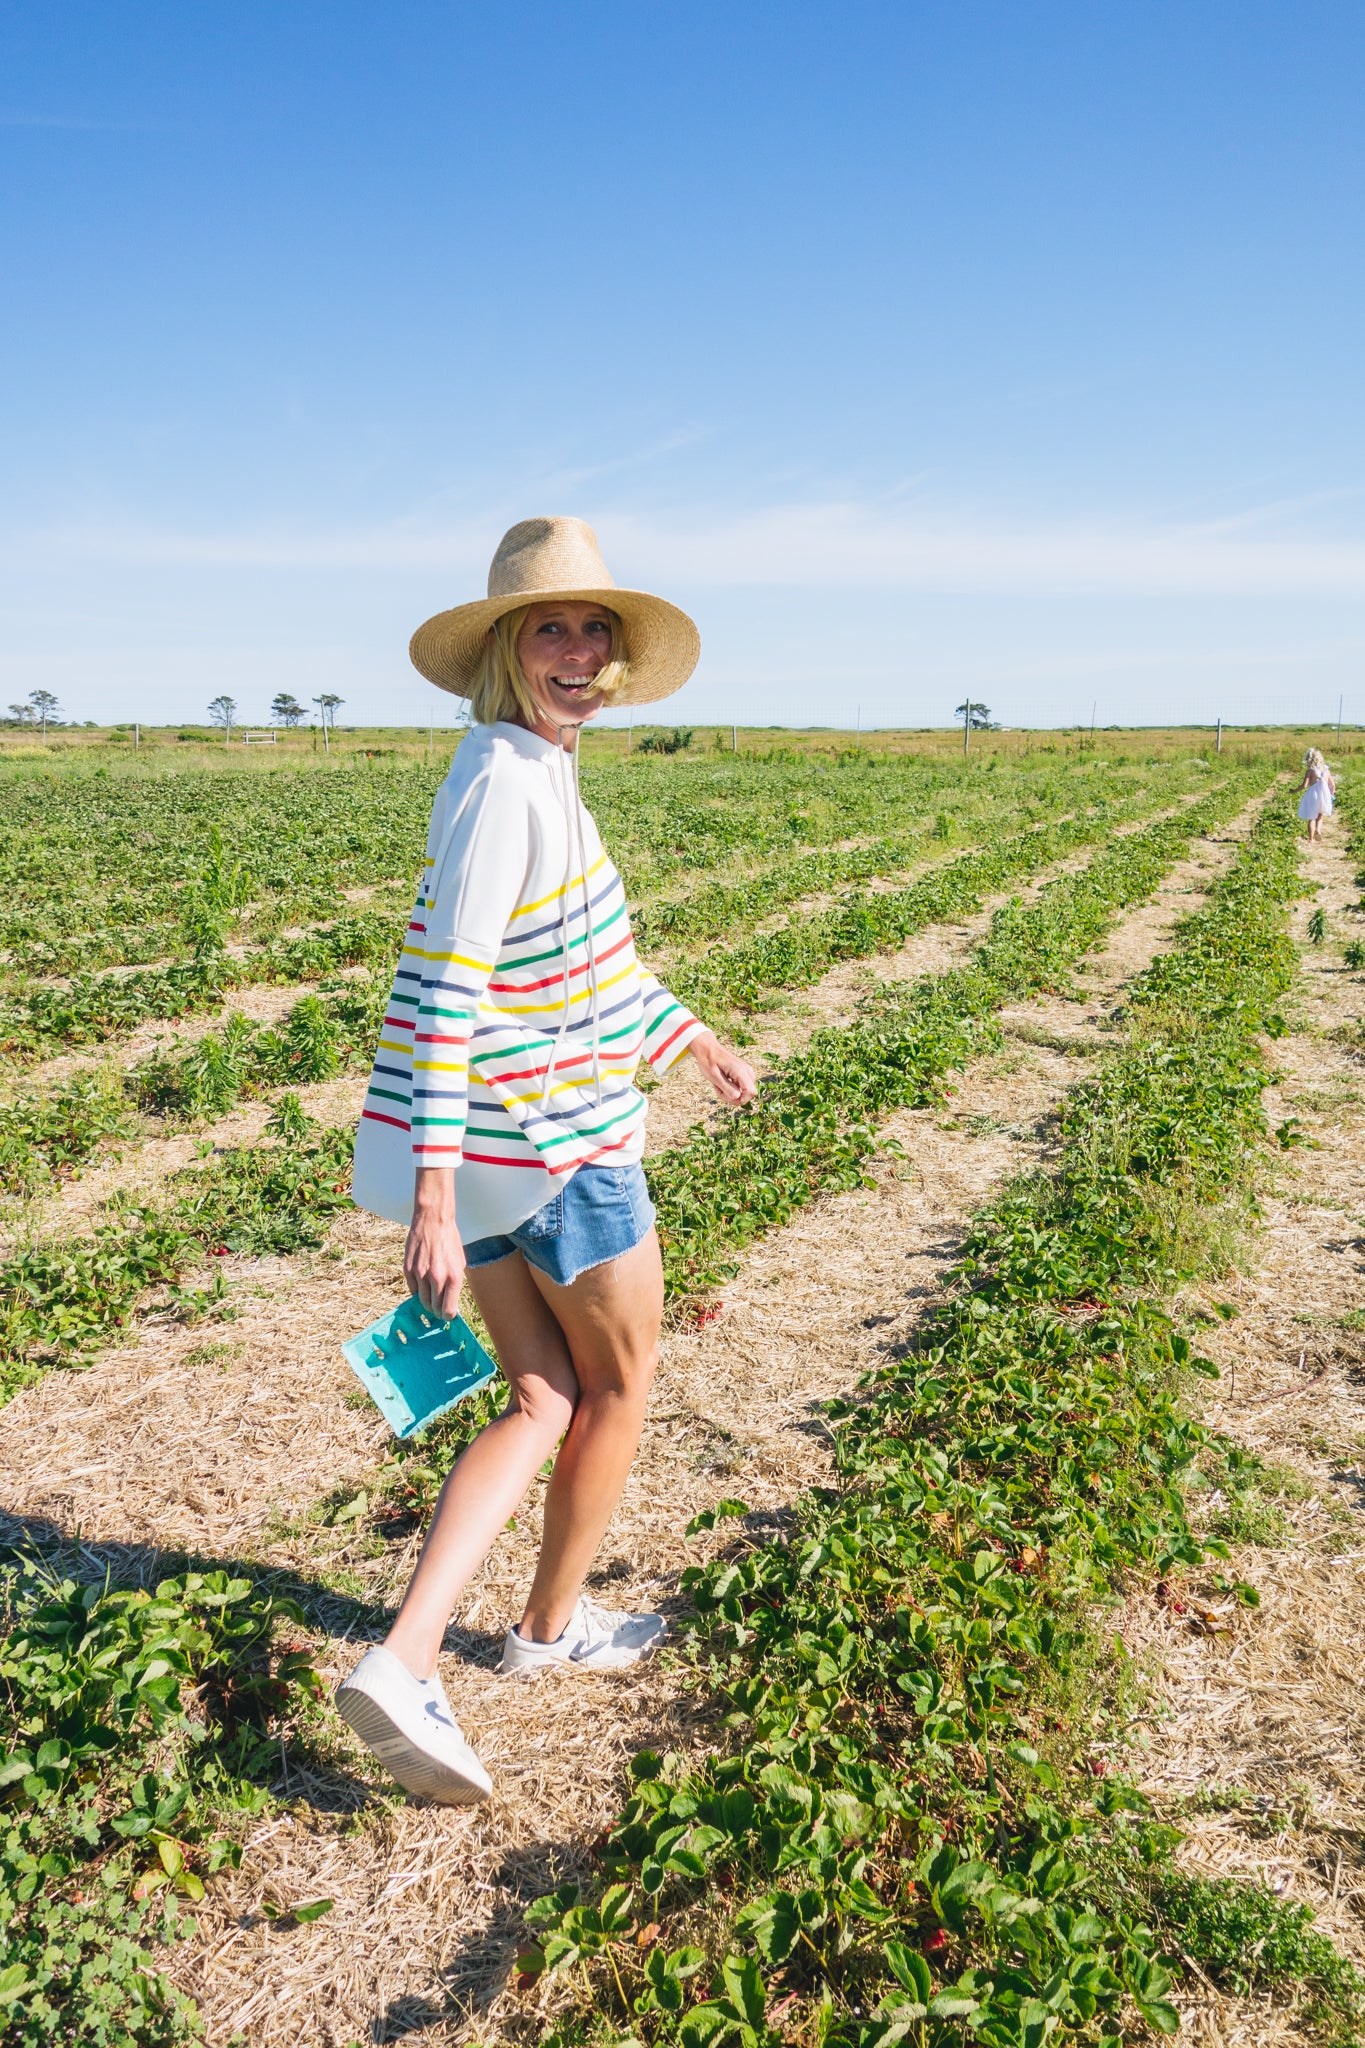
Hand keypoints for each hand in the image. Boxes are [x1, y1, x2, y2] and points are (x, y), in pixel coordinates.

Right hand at [405, 1168, 464, 1321]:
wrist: (433, 1221)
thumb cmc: (449, 1241)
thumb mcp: (460, 1263)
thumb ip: (455, 1284)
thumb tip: (451, 1303)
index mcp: (453, 1277)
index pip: (448, 1310)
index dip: (447, 1315)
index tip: (447, 1314)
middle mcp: (436, 1278)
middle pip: (433, 1308)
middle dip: (437, 1310)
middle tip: (439, 1307)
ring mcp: (420, 1274)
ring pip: (422, 1301)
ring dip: (427, 1301)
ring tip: (432, 1294)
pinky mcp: (408, 1270)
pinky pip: (412, 1289)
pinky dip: (417, 1289)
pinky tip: (423, 1282)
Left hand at [688, 1030, 757, 1106]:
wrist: (708, 1049)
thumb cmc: (709, 1061)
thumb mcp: (714, 1076)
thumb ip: (726, 1087)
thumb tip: (737, 1097)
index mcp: (741, 1071)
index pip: (751, 1092)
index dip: (741, 1100)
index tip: (726, 1096)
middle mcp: (747, 1071)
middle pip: (748, 1095)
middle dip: (733, 1098)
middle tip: (718, 1089)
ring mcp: (747, 1072)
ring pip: (744, 1092)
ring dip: (730, 1094)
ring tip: (718, 1085)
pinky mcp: (744, 1074)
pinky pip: (741, 1088)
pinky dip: (731, 1089)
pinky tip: (721, 1082)